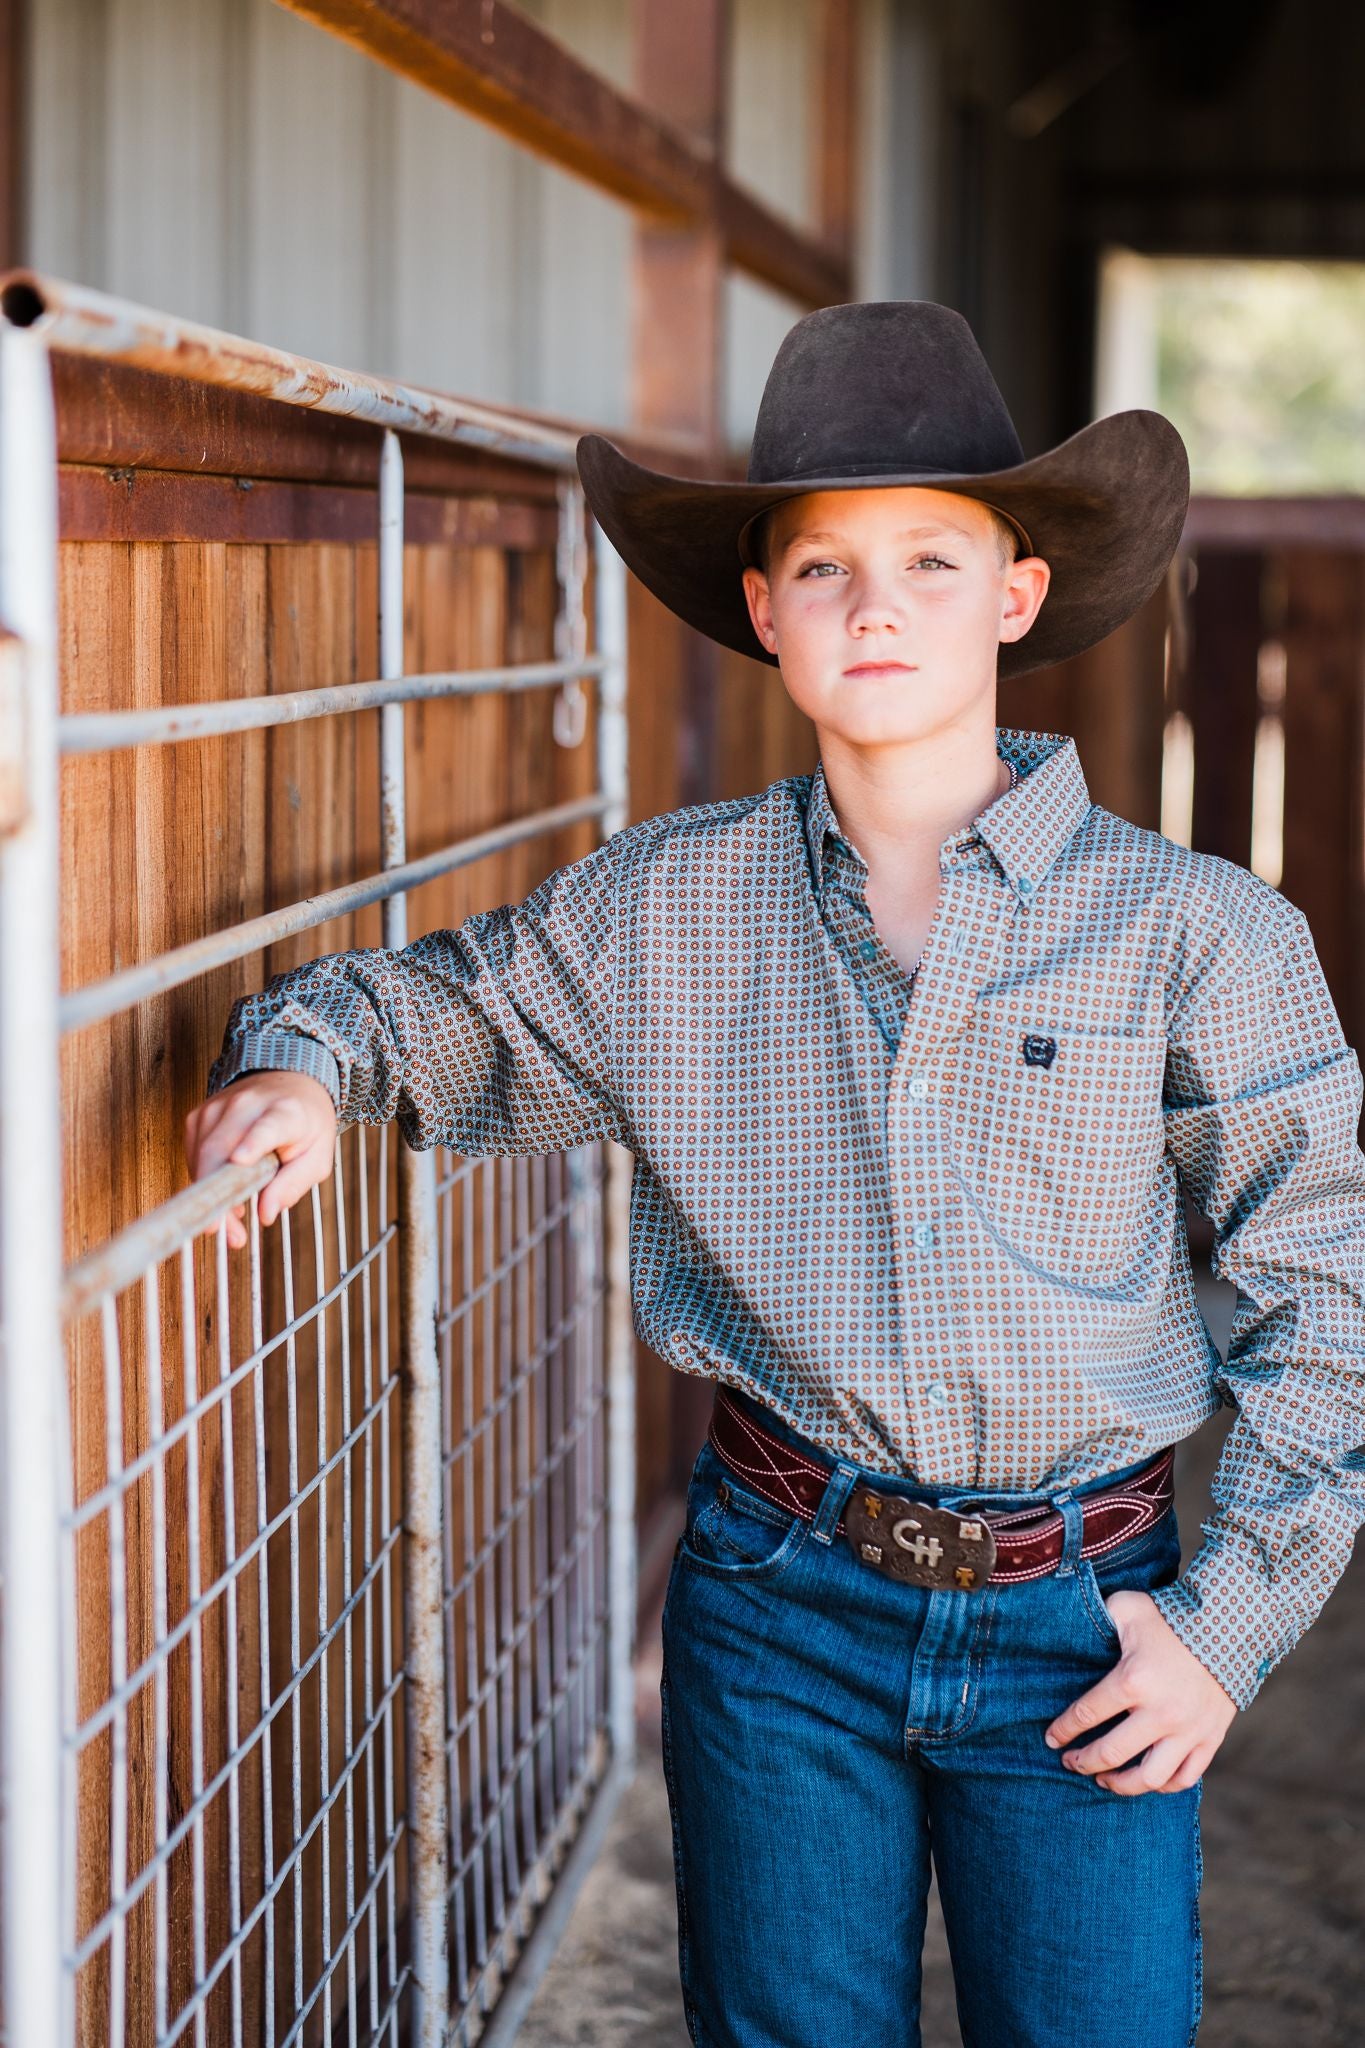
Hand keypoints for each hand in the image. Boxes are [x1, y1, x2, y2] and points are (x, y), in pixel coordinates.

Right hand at [184, 1071, 337, 1249]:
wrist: (288, 1083)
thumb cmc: (305, 1124)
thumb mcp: (317, 1157)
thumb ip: (293, 1184)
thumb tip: (265, 1214)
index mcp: (285, 1113)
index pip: (266, 1128)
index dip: (252, 1144)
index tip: (240, 1160)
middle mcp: (247, 1105)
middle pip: (221, 1152)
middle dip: (220, 1199)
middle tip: (232, 1236)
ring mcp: (217, 1108)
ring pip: (201, 1159)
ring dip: (212, 1196)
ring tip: (233, 1220)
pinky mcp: (198, 1116)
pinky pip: (194, 1156)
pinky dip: (206, 1179)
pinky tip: (226, 1189)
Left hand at [1044, 1588, 1237, 1794]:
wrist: (1230, 1627)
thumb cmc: (1170, 1617)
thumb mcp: (1128, 1608)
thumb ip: (1098, 1617)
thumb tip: (1074, 1629)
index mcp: (1132, 1680)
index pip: (1086, 1715)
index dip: (1063, 1730)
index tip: (1051, 1739)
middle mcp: (1160, 1712)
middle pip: (1111, 1753)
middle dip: (1083, 1762)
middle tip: (1070, 1762)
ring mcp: (1187, 1730)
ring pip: (1148, 1778)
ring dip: (1120, 1785)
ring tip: (1104, 1780)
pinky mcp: (1209, 1739)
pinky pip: (1184, 1778)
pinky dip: (1162, 1786)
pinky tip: (1145, 1780)